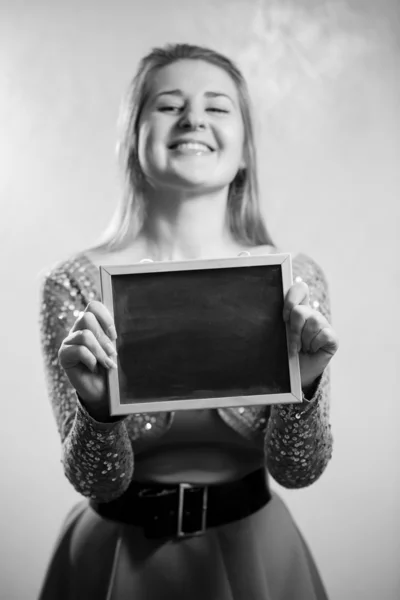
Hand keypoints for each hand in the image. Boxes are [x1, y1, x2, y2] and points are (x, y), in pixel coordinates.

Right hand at [58, 301, 117, 420]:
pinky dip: (91, 360)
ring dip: (100, 351)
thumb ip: (112, 335)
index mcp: (90, 324)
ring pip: (84, 335)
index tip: (114, 335)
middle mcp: (77, 330)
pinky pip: (78, 350)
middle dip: (103, 337)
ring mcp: (69, 342)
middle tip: (112, 353)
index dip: (105, 317)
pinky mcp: (64, 355)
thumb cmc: (109, 369)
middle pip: (87, 317)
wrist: (102, 392)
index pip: (93, 306)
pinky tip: (94, 368)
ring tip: (107, 363)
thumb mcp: (114, 349)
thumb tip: (120, 324)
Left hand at [283, 281, 338, 389]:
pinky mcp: (332, 337)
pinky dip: (314, 345)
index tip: (284, 318)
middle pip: (301, 311)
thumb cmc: (285, 354)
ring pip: (312, 322)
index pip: (300, 289)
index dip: (291, 299)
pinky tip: (312, 351)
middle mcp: (312, 314)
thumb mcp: (279, 336)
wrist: (296, 375)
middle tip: (292, 344)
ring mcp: (323, 325)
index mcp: (298, 309)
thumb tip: (276, 314)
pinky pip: (323, 335)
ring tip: (302, 349)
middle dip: (293, 330)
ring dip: (304, 341)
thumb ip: (281, 322)